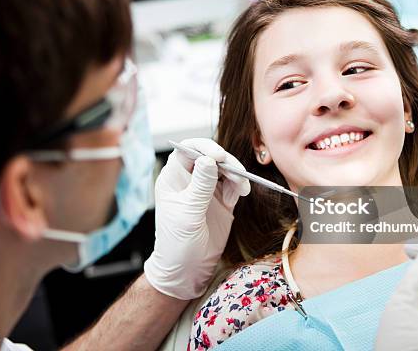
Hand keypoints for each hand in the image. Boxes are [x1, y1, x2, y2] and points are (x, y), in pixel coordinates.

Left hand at [144, 138, 250, 299]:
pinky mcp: (221, 201)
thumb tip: (208, 159)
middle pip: (209, 157)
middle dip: (225, 161)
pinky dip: (240, 185)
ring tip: (243, 186)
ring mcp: (206, 190)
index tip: (218, 156)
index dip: (203, 147)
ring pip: (224, 169)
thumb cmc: (176, 243)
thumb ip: (200, 186)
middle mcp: (190, 180)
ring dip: (236, 173)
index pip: (187, 150)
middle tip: (237, 172)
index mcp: (173, 178)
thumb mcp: (188, 213)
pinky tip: (244, 192)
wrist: (186, 270)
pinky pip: (233, 185)